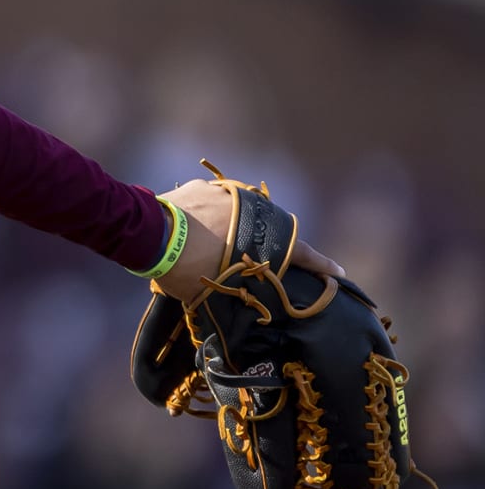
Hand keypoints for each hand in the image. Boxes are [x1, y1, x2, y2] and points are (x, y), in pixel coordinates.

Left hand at [156, 176, 344, 305]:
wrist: (150, 233)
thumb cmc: (184, 268)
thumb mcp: (213, 290)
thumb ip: (234, 290)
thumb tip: (237, 302)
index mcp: (265, 238)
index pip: (302, 254)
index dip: (322, 266)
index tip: (339, 274)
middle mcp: (256, 211)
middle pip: (272, 230)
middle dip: (268, 245)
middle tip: (257, 259)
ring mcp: (231, 194)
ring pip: (244, 213)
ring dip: (236, 228)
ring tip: (220, 243)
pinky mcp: (207, 186)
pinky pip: (217, 201)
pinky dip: (212, 215)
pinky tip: (197, 227)